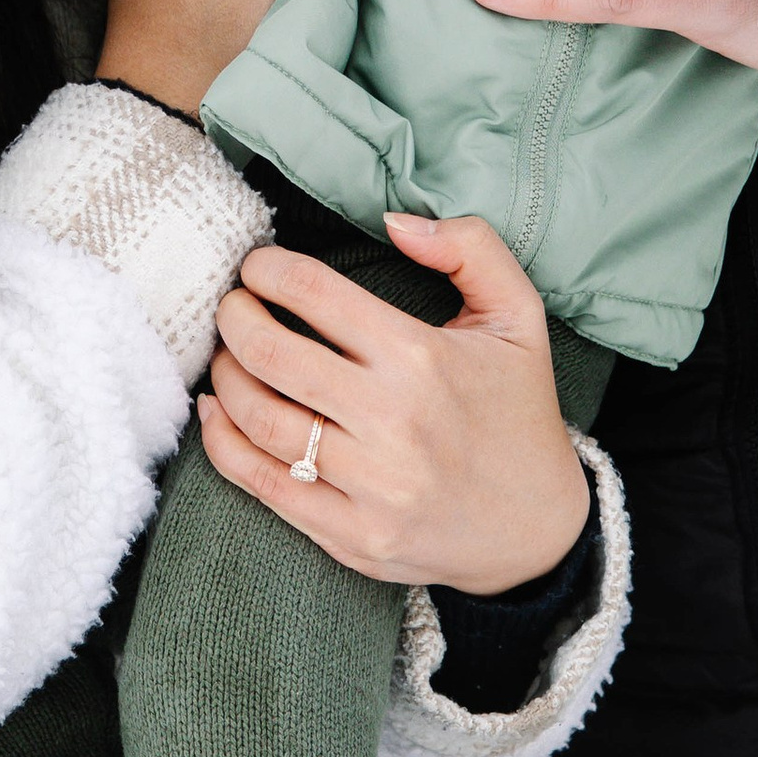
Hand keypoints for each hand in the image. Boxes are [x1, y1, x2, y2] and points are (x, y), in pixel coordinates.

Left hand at [198, 211, 588, 592]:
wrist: (539, 528)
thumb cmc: (520, 409)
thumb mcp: (519, 315)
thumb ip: (470, 248)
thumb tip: (394, 221)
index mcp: (422, 357)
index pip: (315, 294)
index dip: (269, 271)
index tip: (256, 267)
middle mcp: (393, 421)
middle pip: (271, 354)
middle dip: (234, 318)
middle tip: (231, 307)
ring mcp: (371, 486)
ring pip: (259, 421)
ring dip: (225, 378)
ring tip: (226, 357)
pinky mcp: (353, 536)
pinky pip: (264, 486)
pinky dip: (224, 444)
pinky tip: (218, 413)